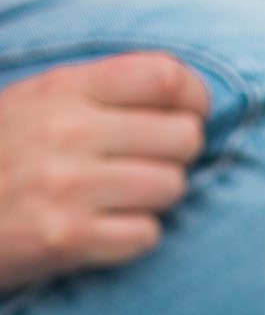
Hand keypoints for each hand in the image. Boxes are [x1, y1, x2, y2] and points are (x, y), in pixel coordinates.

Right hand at [0, 52, 208, 291]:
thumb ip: (101, 93)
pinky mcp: (69, 239)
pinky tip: (106, 232)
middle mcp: (69, 131)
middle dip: (177, 155)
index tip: (189, 115)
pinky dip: (135, 238)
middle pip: (183, 136)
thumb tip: (184, 96)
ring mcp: (70, 186)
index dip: (194, 99)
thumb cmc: (2, 157)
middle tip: (149, 166)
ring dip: (156, 200)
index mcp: (64, 87)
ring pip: (172, 187)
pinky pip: (148, 235)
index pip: (164, 75)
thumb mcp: (36, 102)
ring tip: (121, 200)